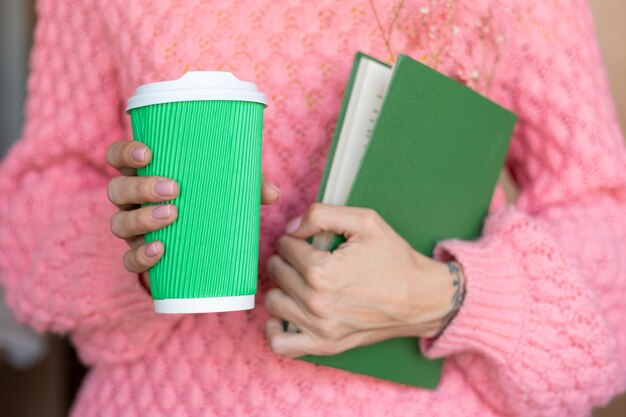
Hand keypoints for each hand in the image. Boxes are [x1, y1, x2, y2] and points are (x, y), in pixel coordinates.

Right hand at [106, 140, 280, 289]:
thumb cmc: (209, 198)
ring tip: (172, 216)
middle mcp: (131, 200)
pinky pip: (130, 259)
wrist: (202, 239)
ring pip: (120, 223)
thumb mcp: (226, 185)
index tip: (148, 153)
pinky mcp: (140, 255)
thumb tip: (273, 193)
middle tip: (173, 188)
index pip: (118, 157)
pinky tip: (160, 251)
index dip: (125, 153)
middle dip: (141, 187)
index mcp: (143, 173)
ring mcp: (132, 228)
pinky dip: (141, 257)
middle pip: (117, 190)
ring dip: (143, 219)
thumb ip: (248, 182)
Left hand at [264, 203, 464, 356]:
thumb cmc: (395, 259)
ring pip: (273, 301)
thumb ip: (321, 214)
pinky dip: (275, 329)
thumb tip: (291, 228)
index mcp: (323, 271)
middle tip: (305, 256)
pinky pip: (280, 344)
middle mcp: (317, 302)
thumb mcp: (365, 221)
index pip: (285, 247)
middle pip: (276, 271)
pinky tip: (288, 312)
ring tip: (299, 280)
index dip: (294, 238)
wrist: (421, 299)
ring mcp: (319, 328)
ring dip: (282, 287)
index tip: (307, 240)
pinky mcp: (324, 345)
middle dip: (286, 258)